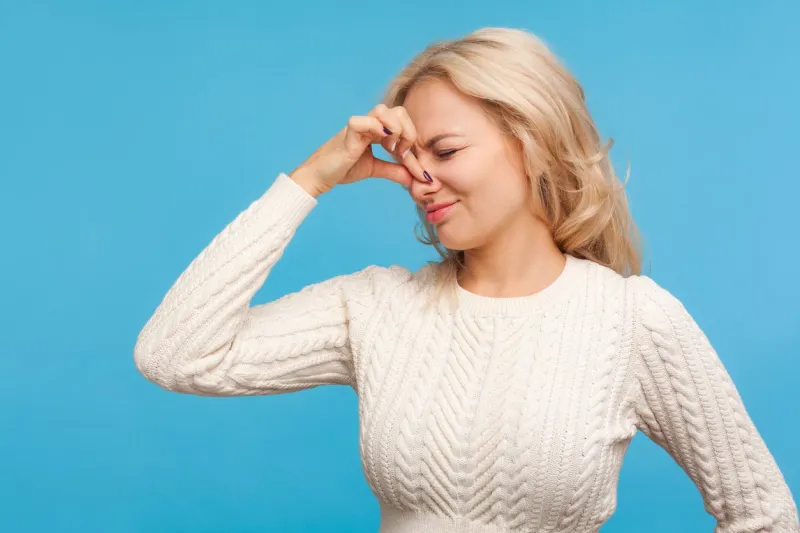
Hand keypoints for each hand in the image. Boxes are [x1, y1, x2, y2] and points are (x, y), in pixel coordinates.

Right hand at [290, 104, 429, 196]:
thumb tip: (417, 179)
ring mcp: (359, 126)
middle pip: (398, 110)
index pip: (403, 123)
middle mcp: (369, 124)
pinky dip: (377, 128)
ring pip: (384, 110)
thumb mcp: (375, 169)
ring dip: (395, 130)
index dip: (413, 143)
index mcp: (377, 129)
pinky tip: (382, 145)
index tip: (414, 167)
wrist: (319, 177)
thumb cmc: (343, 169)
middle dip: (408, 132)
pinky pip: (363, 121)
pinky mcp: (348, 133)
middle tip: (401, 154)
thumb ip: (395, 171)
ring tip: (391, 149)